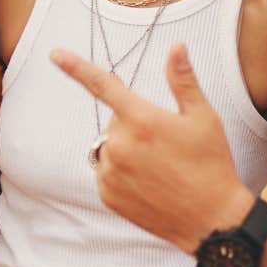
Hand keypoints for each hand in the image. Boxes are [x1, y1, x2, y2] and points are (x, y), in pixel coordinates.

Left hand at [51, 42, 253, 251]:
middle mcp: (120, 145)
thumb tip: (176, 46)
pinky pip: (106, 172)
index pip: (102, 85)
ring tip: (158, 166)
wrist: (212, 220)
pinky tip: (149, 183)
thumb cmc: (211, 163)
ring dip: (126, 150)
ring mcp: (111, 172)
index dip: (76, 67)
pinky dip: (122, 173)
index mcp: (141, 120)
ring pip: (110, 147)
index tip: (55, 54)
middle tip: (165, 143)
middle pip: (115, 121)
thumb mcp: (203, 117)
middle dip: (134, 125)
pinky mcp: (107, 195)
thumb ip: (182, 80)